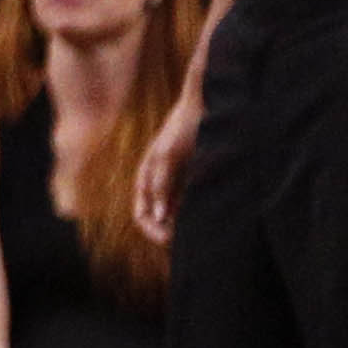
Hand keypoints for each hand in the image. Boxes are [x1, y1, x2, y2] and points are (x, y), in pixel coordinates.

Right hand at [132, 83, 204, 246]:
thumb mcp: (169, 154)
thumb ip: (159, 183)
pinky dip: (195, 215)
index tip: (170, 239)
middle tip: (186, 242)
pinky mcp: (194, 180)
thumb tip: (156, 216)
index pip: (141, 215)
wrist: (206, 105)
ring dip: (182, 226)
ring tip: (199, 232)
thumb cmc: (184, 126)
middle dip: (167, 233)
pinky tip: (207, 217)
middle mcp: (159, 183)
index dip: (152, 231)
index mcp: (146, 177)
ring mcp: (176, 182)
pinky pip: (189, 206)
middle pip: (157, 220)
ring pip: (174, 216)